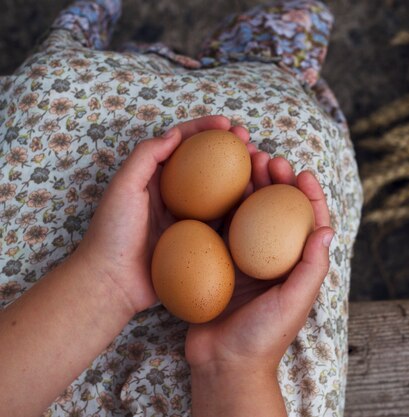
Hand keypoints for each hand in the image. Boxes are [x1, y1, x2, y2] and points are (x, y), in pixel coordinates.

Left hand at [73, 115, 254, 314]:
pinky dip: (241, 207)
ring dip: (242, 175)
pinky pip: (225, 221)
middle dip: (231, 149)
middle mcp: (175, 194)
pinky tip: (257, 199)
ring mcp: (189, 218)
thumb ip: (146, 157)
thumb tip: (175, 134)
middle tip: (250, 143)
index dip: (205, 129)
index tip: (227, 125)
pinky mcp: (199, 241)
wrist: (113, 282)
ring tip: (260, 166)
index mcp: (155, 177)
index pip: (183, 144)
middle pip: (209, 164)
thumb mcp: (123, 188)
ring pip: (222, 191)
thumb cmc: (112, 233)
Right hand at [184, 153, 333, 415]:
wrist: (223, 363)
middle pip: (278, 210)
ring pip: (250, 212)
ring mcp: (246, 259)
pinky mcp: (220, 263)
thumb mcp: (294, 303)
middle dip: (277, 181)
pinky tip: (216, 188)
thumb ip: (311, 268)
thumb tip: (326, 229)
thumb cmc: (264, 337)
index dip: (309, 195)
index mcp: (297, 266)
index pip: (309, 222)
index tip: (301, 172)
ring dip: (250, 186)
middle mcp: (274, 258)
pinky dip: (223, 205)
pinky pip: (223, 227)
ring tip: (245, 162)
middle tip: (268, 158)